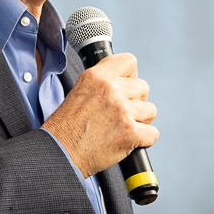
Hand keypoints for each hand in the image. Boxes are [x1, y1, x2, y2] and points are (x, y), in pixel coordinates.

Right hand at [42, 53, 157, 177]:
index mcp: (96, 76)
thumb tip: (125, 83)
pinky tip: (128, 142)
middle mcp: (110, 89)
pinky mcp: (131, 132)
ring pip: (150, 110)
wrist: (60, 152)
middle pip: (143, 87)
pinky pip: (153, 133)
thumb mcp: (80, 91)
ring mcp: (122, 111)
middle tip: (121, 114)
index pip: (128, 61)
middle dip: (136, 102)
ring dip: (141, 121)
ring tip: (122, 128)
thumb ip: (102, 83)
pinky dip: (144, 140)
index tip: (126, 87)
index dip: (131, 75)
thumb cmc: (67, 127)